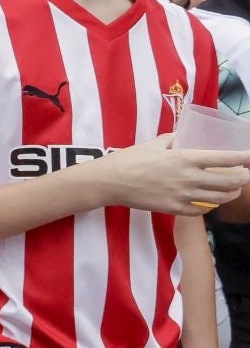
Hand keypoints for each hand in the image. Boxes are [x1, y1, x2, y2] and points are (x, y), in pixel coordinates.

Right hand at [94, 135, 249, 212]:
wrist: (111, 181)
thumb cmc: (131, 158)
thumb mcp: (156, 143)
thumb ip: (175, 139)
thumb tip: (186, 136)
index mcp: (186, 158)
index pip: (226, 158)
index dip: (244, 158)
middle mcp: (189, 178)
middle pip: (229, 181)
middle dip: (243, 179)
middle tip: (245, 175)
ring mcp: (183, 195)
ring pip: (219, 198)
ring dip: (231, 193)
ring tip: (234, 190)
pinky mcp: (173, 208)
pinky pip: (201, 210)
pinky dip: (210, 206)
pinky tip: (211, 202)